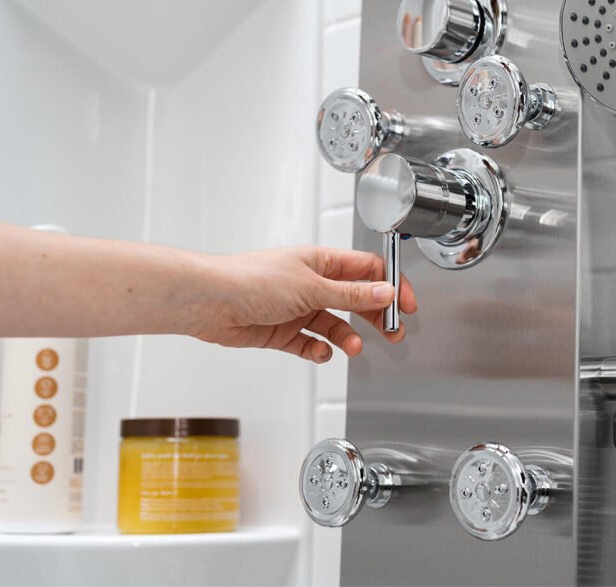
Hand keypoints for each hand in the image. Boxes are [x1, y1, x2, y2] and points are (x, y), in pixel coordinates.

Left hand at [193, 246, 416, 361]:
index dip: (389, 286)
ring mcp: (296, 307)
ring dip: (347, 336)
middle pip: (355, 299)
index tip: (405, 305)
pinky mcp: (281, 331)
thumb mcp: (311, 286)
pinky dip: (318, 350)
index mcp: (321, 262)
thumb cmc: (251, 280)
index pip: (367, 270)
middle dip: (375, 316)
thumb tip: (385, 292)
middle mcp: (311, 283)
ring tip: (352, 347)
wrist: (210, 302)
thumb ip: (351, 294)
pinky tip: (320, 352)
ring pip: (334, 323)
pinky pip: (309, 343)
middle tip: (391, 332)